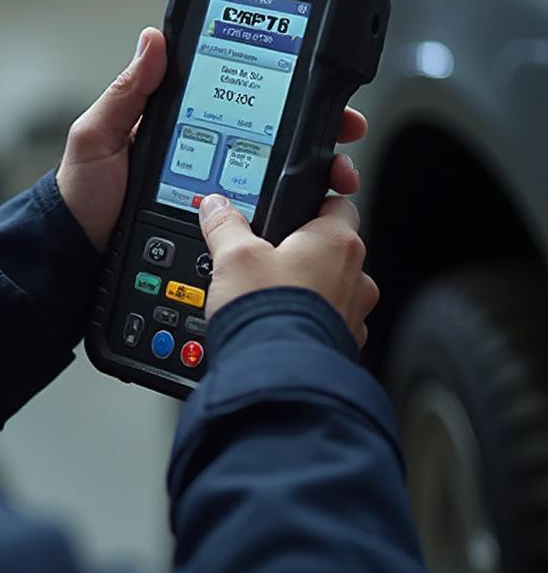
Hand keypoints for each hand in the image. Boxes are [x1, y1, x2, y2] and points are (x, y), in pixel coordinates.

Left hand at [57, 26, 369, 252]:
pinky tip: (309, 209)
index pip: (239, 96)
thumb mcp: (97, 136)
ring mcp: (214, 190)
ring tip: (337, 173)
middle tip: (344, 130)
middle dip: (317, 129)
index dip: (281, 87)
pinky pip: (262, 214)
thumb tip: (154, 39)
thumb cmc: (83, 193)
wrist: (78, 254)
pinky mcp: (218, 226)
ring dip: (315, 170)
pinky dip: (292, 210)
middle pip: (272, 135)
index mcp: (181, 124)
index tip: (316, 85)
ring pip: (277, 176)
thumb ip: (127, 92)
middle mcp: (205, 154)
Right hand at [199, 194, 378, 346]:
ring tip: (270, 295)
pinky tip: (279, 323)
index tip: (307, 198)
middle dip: (303, 250)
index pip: (338, 203)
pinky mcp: (342, 345)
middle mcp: (355, 277)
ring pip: (332, 288)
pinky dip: (307, 321)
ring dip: (308, 289)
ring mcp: (352, 314)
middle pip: (332, 249)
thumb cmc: (267, 312)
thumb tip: (217, 208)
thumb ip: (225, 225)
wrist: (278, 375)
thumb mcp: (233, 256)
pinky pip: (327, 323)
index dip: (318, 197)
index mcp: (336, 243)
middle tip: (269, 255)